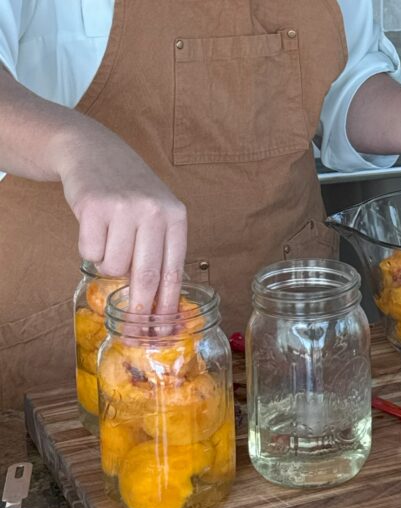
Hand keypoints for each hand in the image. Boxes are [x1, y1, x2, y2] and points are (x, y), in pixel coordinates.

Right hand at [58, 130, 186, 315]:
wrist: (94, 151)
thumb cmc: (131, 190)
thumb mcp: (158, 212)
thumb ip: (161, 247)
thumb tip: (160, 299)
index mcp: (176, 216)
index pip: (174, 269)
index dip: (168, 303)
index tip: (164, 327)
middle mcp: (154, 211)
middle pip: (147, 274)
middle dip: (141, 306)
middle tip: (136, 327)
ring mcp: (123, 208)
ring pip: (114, 266)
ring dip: (108, 266)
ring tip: (109, 243)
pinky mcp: (93, 207)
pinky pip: (90, 252)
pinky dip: (89, 250)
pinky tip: (94, 229)